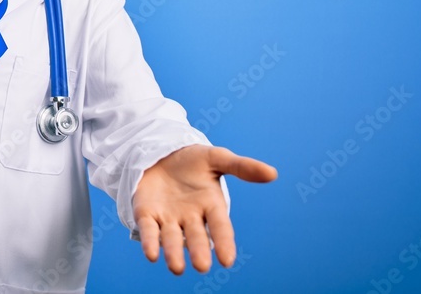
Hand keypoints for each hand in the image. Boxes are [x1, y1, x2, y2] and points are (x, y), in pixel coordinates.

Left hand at [131, 145, 276, 274]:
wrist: (161, 152)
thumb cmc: (193, 160)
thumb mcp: (217, 158)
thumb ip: (242, 167)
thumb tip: (273, 173)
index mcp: (211, 205)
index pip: (220, 227)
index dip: (224, 242)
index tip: (227, 260)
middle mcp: (190, 217)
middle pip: (196, 237)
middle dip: (198, 251)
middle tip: (202, 266)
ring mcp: (168, 217)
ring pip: (171, 238)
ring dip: (173, 253)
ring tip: (176, 267)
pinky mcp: (147, 213)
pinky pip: (149, 229)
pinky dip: (150, 241)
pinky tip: (151, 254)